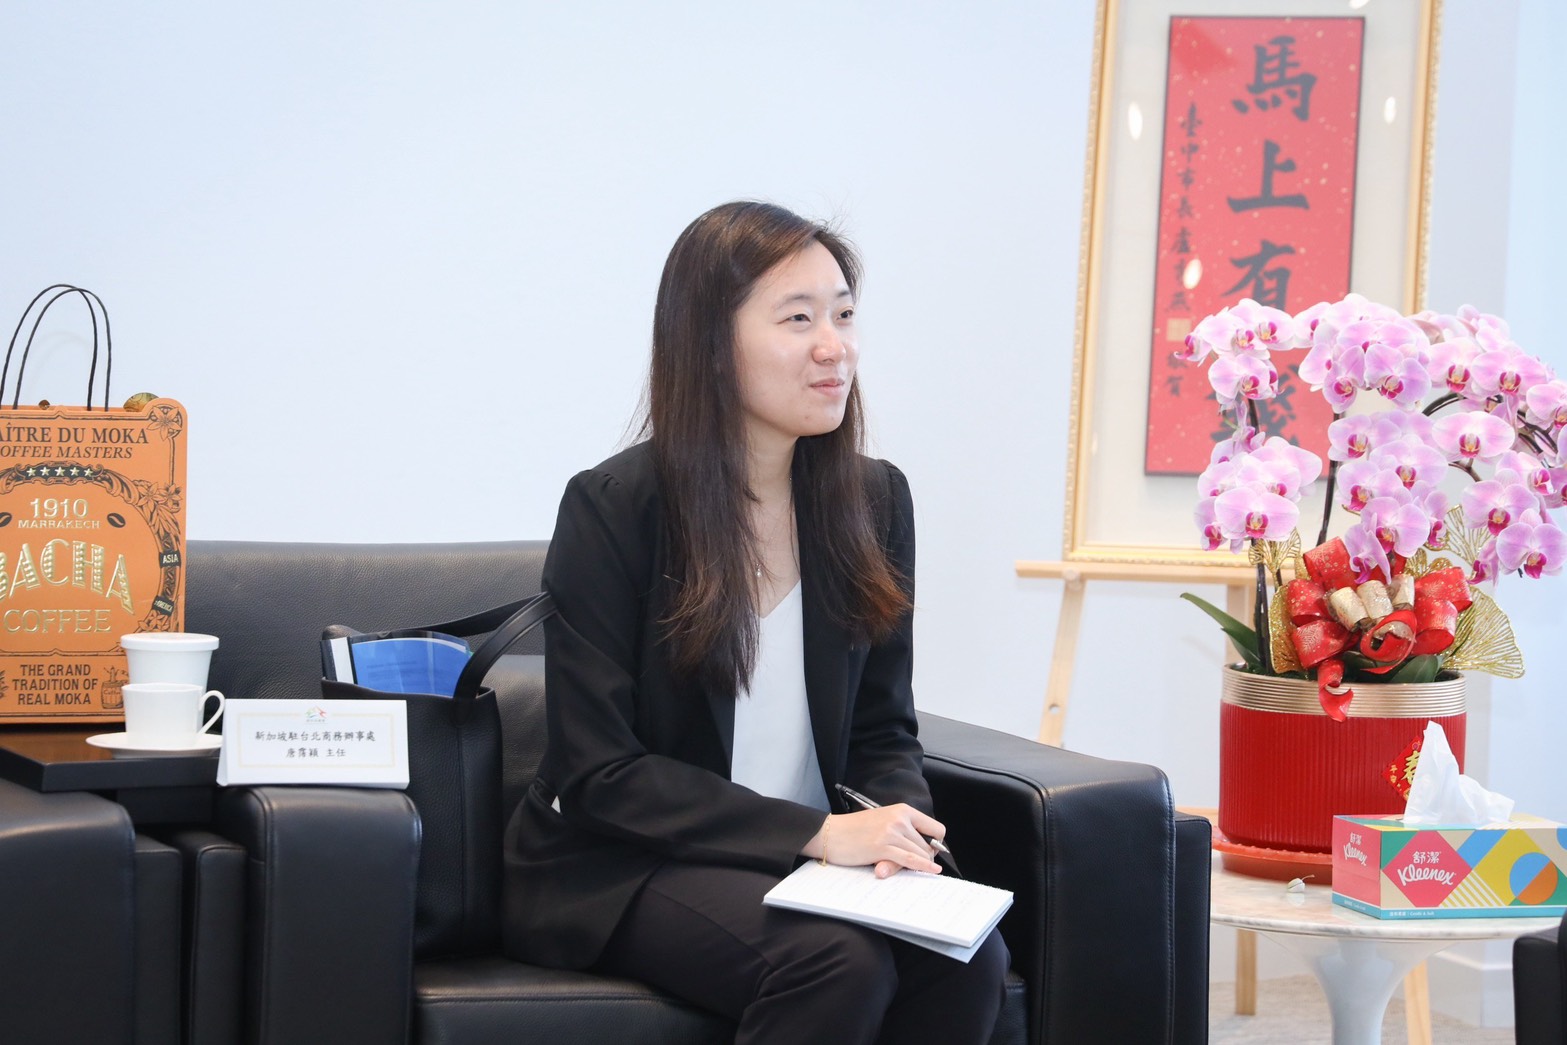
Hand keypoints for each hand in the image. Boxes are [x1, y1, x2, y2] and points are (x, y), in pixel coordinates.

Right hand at [804, 804, 944, 876]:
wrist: (830, 833)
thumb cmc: (855, 830)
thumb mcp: (884, 823)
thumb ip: (904, 833)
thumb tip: (928, 853)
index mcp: (902, 810)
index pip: (936, 828)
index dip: (935, 844)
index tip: (928, 852)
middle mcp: (900, 818)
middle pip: (928, 846)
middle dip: (924, 858)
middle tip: (909, 865)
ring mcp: (892, 832)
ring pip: (920, 854)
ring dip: (917, 866)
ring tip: (902, 867)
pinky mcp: (883, 847)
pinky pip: (910, 860)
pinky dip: (923, 867)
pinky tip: (932, 870)